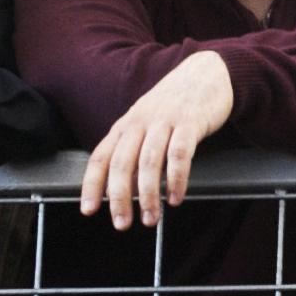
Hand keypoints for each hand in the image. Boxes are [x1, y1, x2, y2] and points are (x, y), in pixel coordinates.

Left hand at [81, 52, 233, 228]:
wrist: (207, 72)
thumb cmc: (175, 103)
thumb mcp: (146, 119)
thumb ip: (134, 147)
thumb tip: (123, 187)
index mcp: (126, 124)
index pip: (101, 156)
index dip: (91, 184)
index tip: (88, 209)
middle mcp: (141, 121)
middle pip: (122, 163)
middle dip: (119, 197)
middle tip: (122, 223)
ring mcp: (165, 120)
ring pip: (149, 162)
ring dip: (148, 194)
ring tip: (152, 218)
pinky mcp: (190, 122)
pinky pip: (180, 155)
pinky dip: (176, 179)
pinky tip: (175, 197)